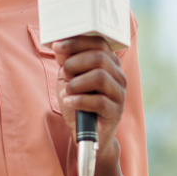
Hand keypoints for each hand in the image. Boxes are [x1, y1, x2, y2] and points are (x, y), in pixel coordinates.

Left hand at [52, 36, 127, 150]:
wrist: (86, 133)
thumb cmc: (78, 103)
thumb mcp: (69, 79)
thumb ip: (67, 63)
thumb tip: (61, 47)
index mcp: (109, 63)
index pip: (99, 43)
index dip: (77, 42)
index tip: (57, 46)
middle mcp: (118, 76)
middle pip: (100, 58)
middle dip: (75, 63)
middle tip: (64, 74)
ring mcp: (119, 94)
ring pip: (100, 77)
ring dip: (77, 83)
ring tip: (67, 91)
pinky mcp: (116, 111)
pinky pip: (99, 101)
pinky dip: (79, 100)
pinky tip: (69, 102)